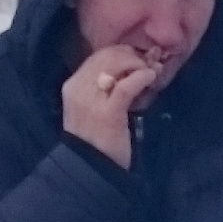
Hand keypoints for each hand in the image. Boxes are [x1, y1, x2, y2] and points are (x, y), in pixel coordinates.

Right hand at [59, 42, 162, 164]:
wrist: (91, 168)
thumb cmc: (96, 138)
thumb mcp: (93, 107)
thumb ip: (105, 87)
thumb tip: (129, 67)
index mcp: (72, 85)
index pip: (97, 56)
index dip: (121, 53)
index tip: (137, 60)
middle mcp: (78, 89)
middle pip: (107, 56)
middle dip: (131, 56)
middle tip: (148, 64)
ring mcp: (91, 100)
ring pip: (115, 65)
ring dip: (138, 64)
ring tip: (150, 72)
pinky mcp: (108, 113)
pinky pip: (126, 86)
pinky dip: (141, 77)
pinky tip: (150, 77)